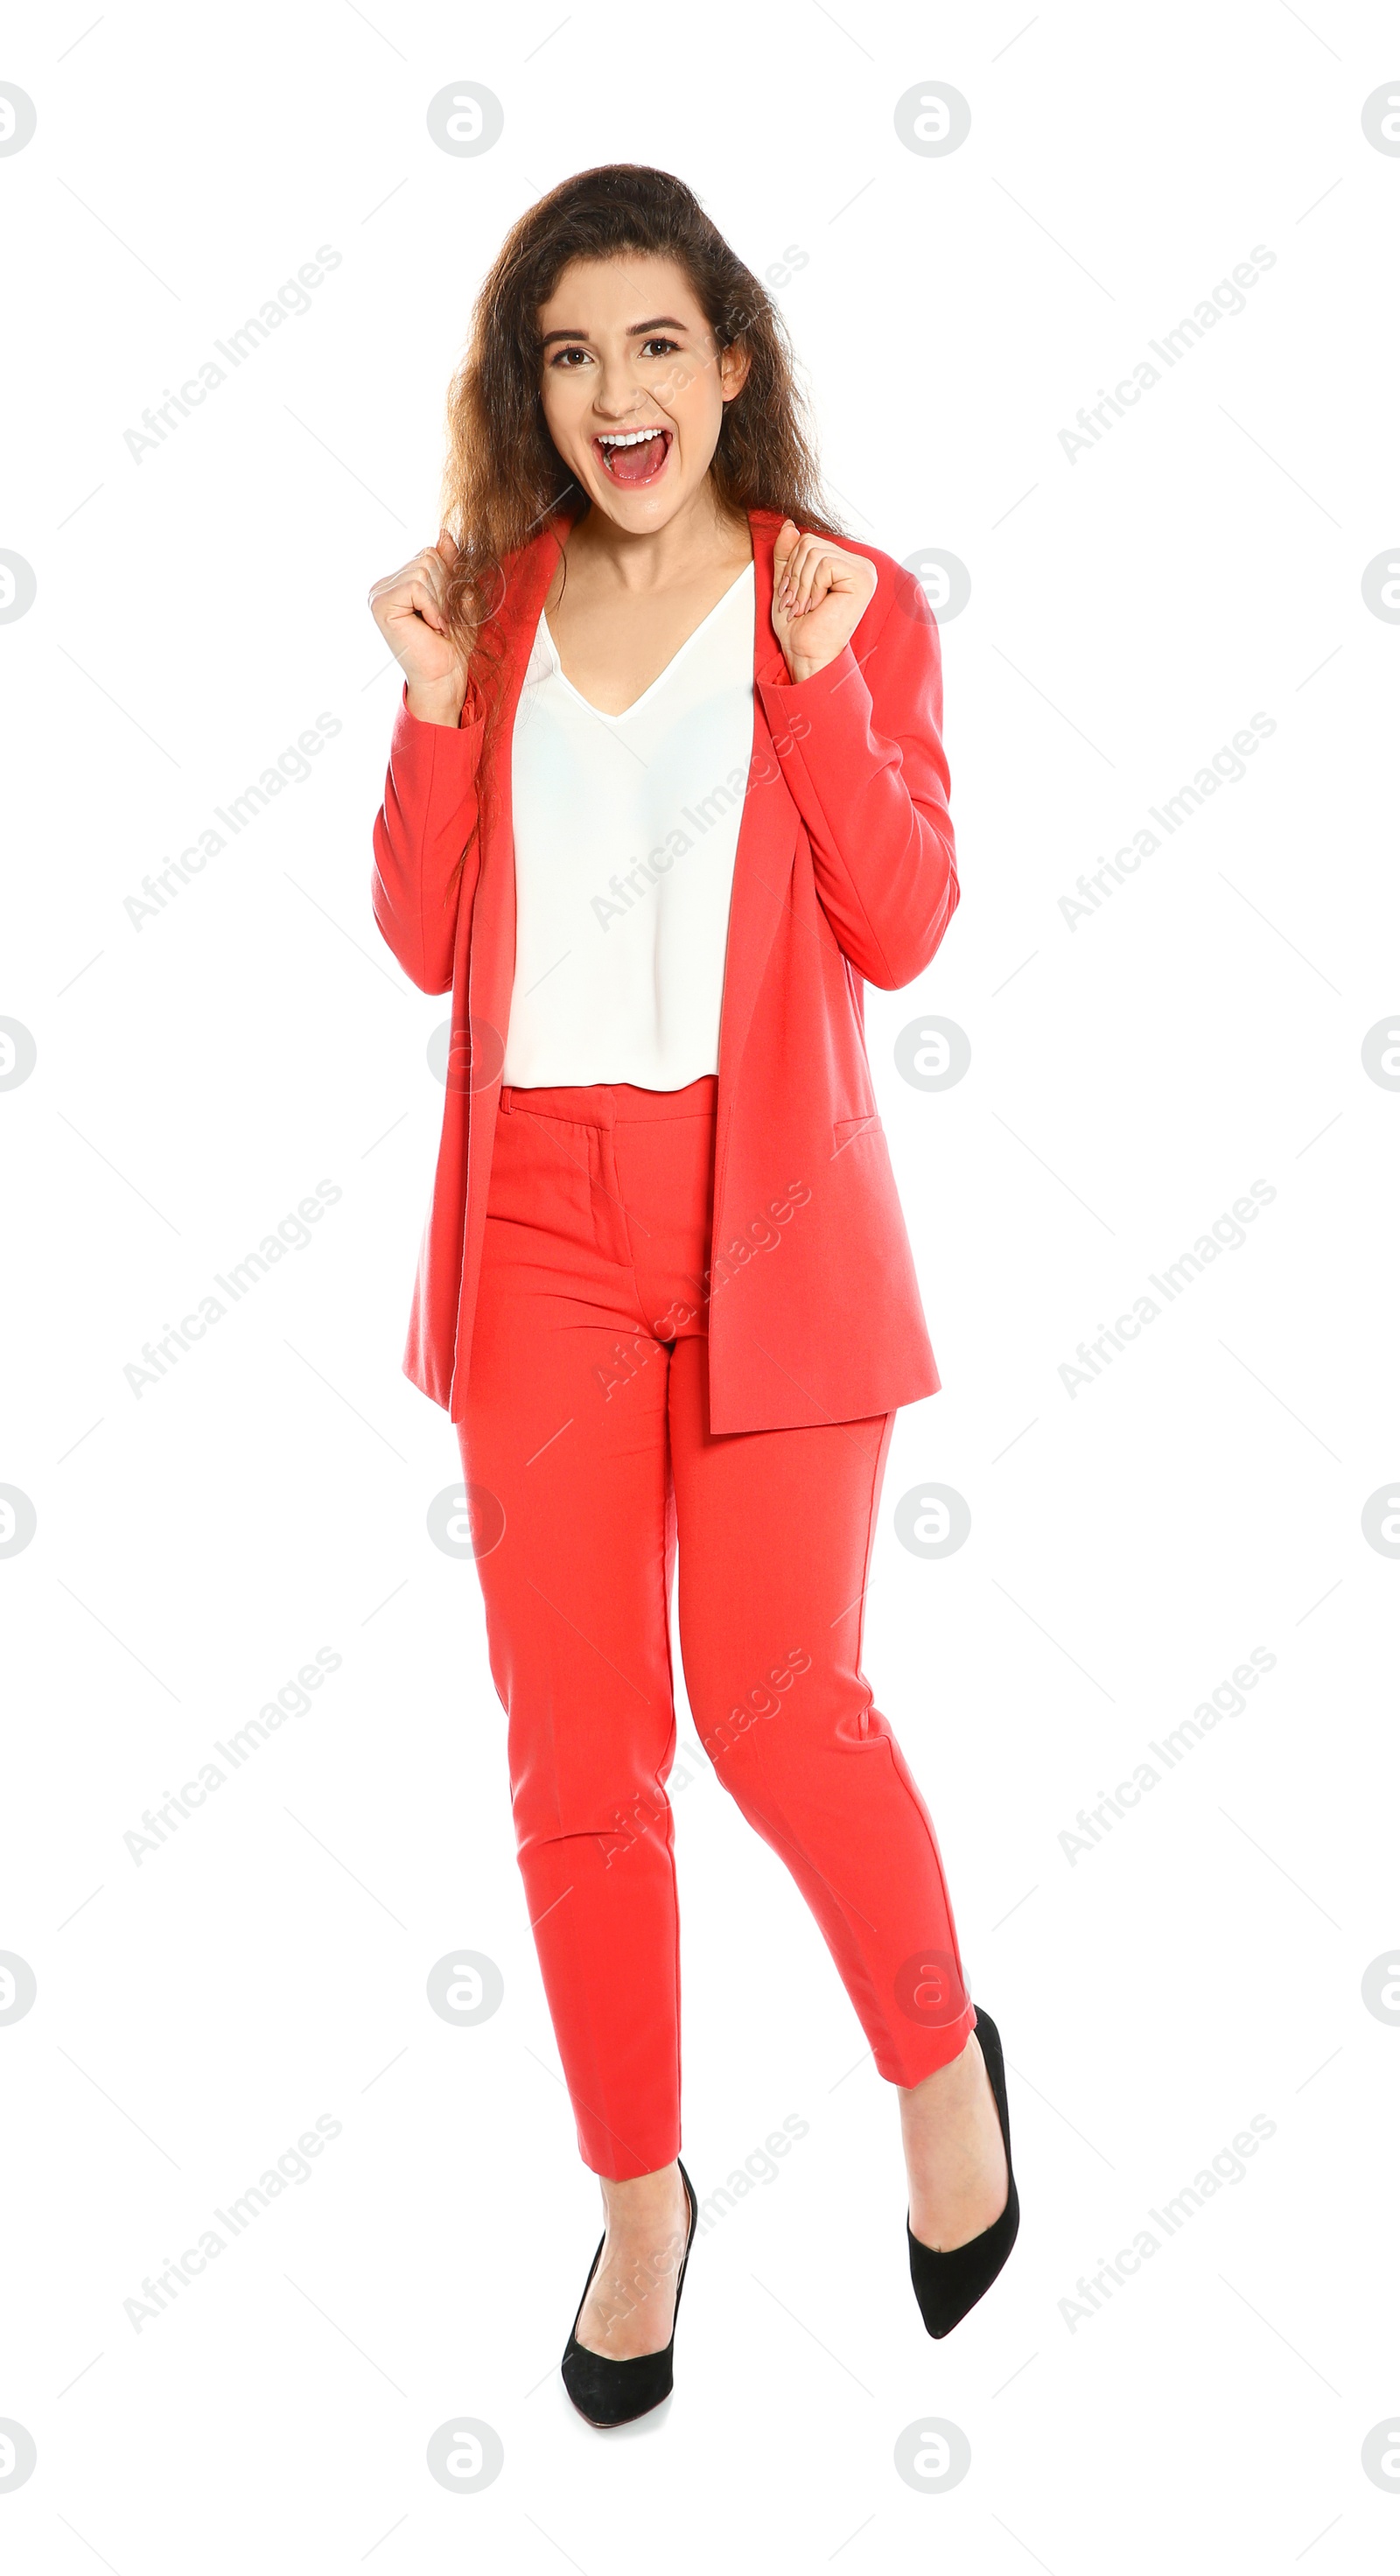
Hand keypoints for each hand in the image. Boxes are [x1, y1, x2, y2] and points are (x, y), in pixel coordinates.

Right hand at [368, 531, 472, 722]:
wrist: (445, 676)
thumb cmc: (452, 644)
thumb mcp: (458, 596)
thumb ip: (450, 564)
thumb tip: (444, 533)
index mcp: (399, 582)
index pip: (429, 553)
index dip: (449, 577)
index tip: (448, 610)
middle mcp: (384, 585)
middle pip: (427, 557)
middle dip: (446, 588)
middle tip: (443, 620)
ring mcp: (379, 594)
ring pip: (424, 569)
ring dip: (441, 600)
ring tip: (438, 625)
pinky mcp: (381, 604)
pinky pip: (416, 586)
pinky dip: (432, 606)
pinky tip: (432, 627)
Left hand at [771, 520, 876, 681]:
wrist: (805, 652)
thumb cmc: (798, 626)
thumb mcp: (786, 581)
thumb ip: (787, 553)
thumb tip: (788, 524)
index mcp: (844, 563)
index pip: (807, 540)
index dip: (791, 565)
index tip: (791, 595)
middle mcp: (859, 563)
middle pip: (809, 541)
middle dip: (794, 574)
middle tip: (796, 603)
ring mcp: (863, 570)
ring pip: (814, 551)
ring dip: (801, 584)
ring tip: (804, 606)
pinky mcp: (862, 578)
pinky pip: (824, 563)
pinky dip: (812, 587)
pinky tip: (817, 606)